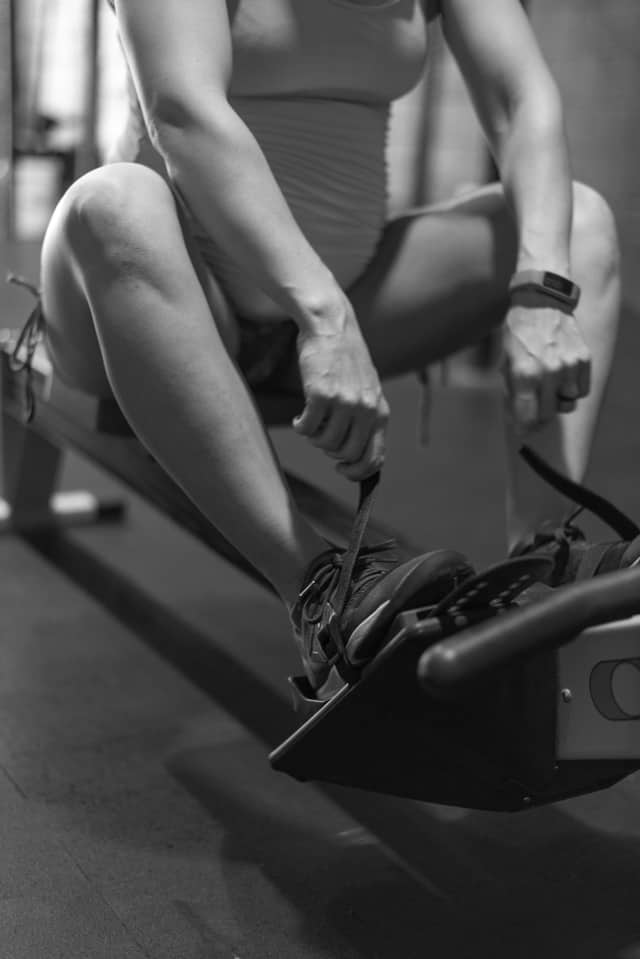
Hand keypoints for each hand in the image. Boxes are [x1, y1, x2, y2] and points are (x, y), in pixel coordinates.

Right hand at [293, 293, 388, 480]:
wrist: (331, 325)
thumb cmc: (345, 360)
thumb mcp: (366, 389)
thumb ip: (365, 418)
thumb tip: (353, 456)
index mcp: (380, 411)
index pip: (375, 458)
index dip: (357, 472)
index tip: (342, 470)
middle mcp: (366, 409)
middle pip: (346, 454)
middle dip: (330, 451)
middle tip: (321, 436)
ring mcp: (344, 402)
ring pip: (324, 443)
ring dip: (313, 438)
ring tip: (311, 422)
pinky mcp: (321, 395)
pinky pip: (307, 428)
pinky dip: (300, 427)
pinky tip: (299, 417)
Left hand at [502, 297, 590, 431]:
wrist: (542, 300)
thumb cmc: (518, 330)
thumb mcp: (506, 358)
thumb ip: (511, 387)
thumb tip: (515, 413)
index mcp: (524, 373)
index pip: (526, 416)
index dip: (523, 427)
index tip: (522, 429)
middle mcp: (548, 372)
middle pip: (547, 414)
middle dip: (538, 416)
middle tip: (533, 410)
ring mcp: (568, 366)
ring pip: (567, 404)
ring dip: (557, 402)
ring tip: (548, 391)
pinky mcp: (583, 359)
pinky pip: (581, 390)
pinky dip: (572, 390)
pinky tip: (562, 381)